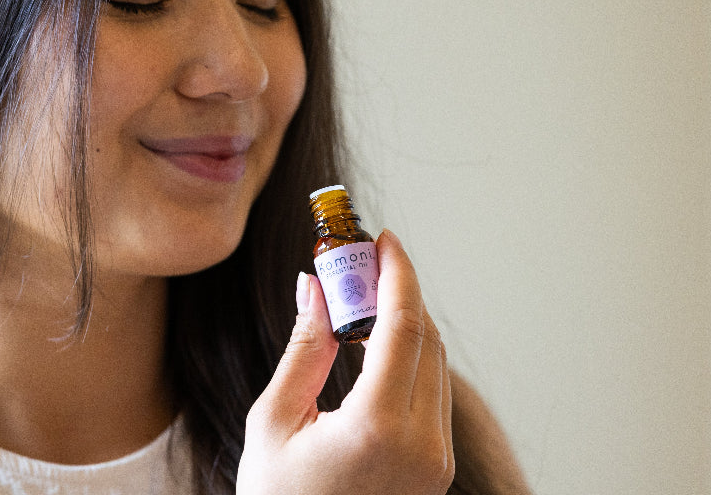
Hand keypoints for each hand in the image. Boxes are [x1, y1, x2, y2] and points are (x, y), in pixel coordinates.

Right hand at [238, 230, 454, 494]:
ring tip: (361, 302)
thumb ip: (304, 348)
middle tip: (361, 264)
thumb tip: (315, 285)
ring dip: (405, 324)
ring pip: (434, 365)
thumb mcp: (274, 423)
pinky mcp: (436, 470)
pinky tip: (372, 348)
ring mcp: (436, 461)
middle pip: (427, 339)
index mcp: (378, 430)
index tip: (383, 240)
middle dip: (399, 292)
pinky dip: (409, 360)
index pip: (405, 326)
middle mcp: (422, 445)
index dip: (398, 274)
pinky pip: (431, 395)